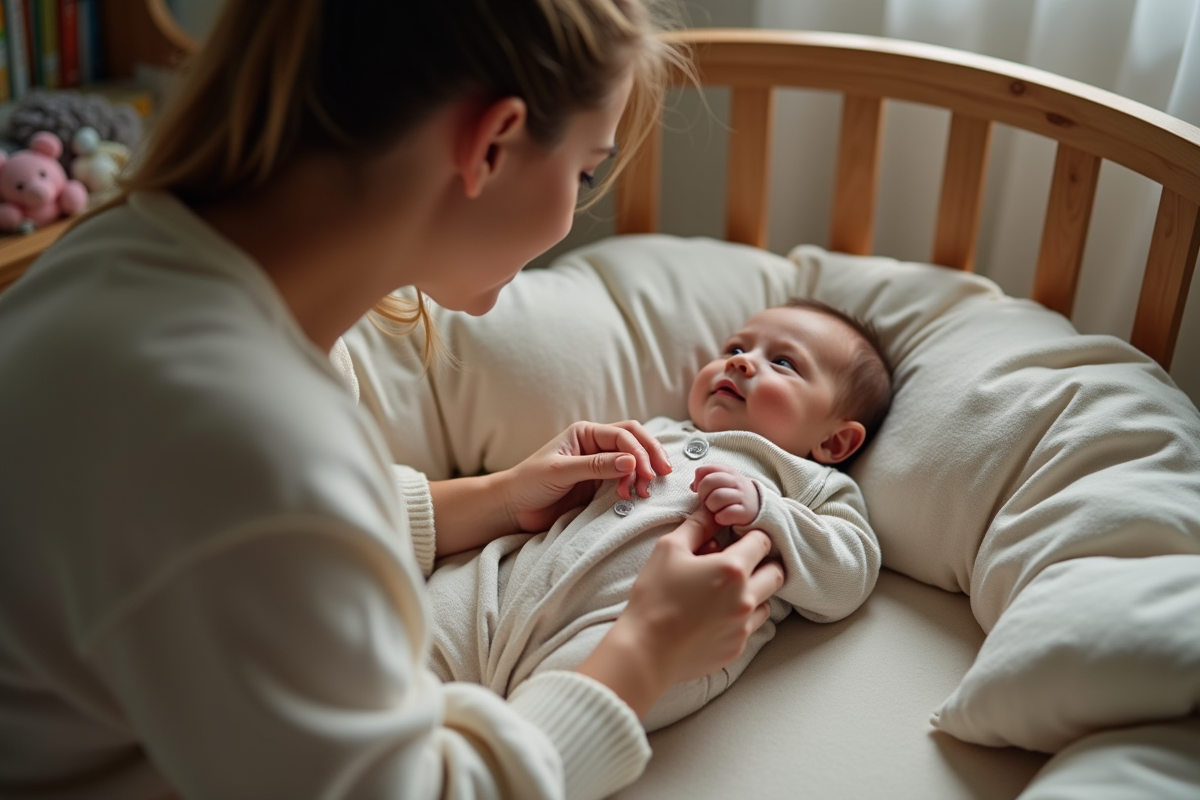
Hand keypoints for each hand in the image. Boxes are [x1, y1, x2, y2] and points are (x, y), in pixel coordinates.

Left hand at [501, 420, 672, 532]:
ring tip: (642, 493)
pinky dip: (635, 486)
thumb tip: (631, 461)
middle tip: (661, 476)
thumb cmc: (529, 483)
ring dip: (643, 474)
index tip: (644, 472)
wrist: (514, 509)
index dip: (639, 451)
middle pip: (635, 442)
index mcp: (586, 433)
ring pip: (635, 462)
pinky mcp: (601, 485)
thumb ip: (595, 466)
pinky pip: (626, 480)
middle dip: (650, 456)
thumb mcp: (560, 471)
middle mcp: (596, 445)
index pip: (623, 434)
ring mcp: (601, 465)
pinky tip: (635, 497)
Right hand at [577, 508, 784, 715]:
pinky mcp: (737, 648)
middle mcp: (746, 598)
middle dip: (763, 563)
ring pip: (767, 602)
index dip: (751, 535)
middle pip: (776, 573)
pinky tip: (714, 615)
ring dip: (754, 592)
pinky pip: (750, 626)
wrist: (645, 650)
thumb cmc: (654, 597)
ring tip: (724, 592)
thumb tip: (711, 512)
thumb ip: (696, 526)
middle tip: (739, 563)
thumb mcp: (669, 550)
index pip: (763, 542)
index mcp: (733, 570)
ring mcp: (744, 626)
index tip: (737, 538)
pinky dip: (740, 616)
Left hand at [691, 464, 759, 526]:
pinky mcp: (746, 512)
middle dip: (703, 493)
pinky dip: (720, 517)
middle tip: (706, 501)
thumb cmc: (734, 494)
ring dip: (711, 506)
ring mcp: (742, 496)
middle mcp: (737, 481)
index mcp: (729, 472)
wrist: (759, 508)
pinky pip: (726, 513)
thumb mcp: (723, 481)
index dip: (699, 480)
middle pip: (709, 482)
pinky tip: (721, 518)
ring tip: (715, 510)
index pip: (707, 470)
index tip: (699, 489)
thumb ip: (706, 478)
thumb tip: (693, 486)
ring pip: (716, 498)